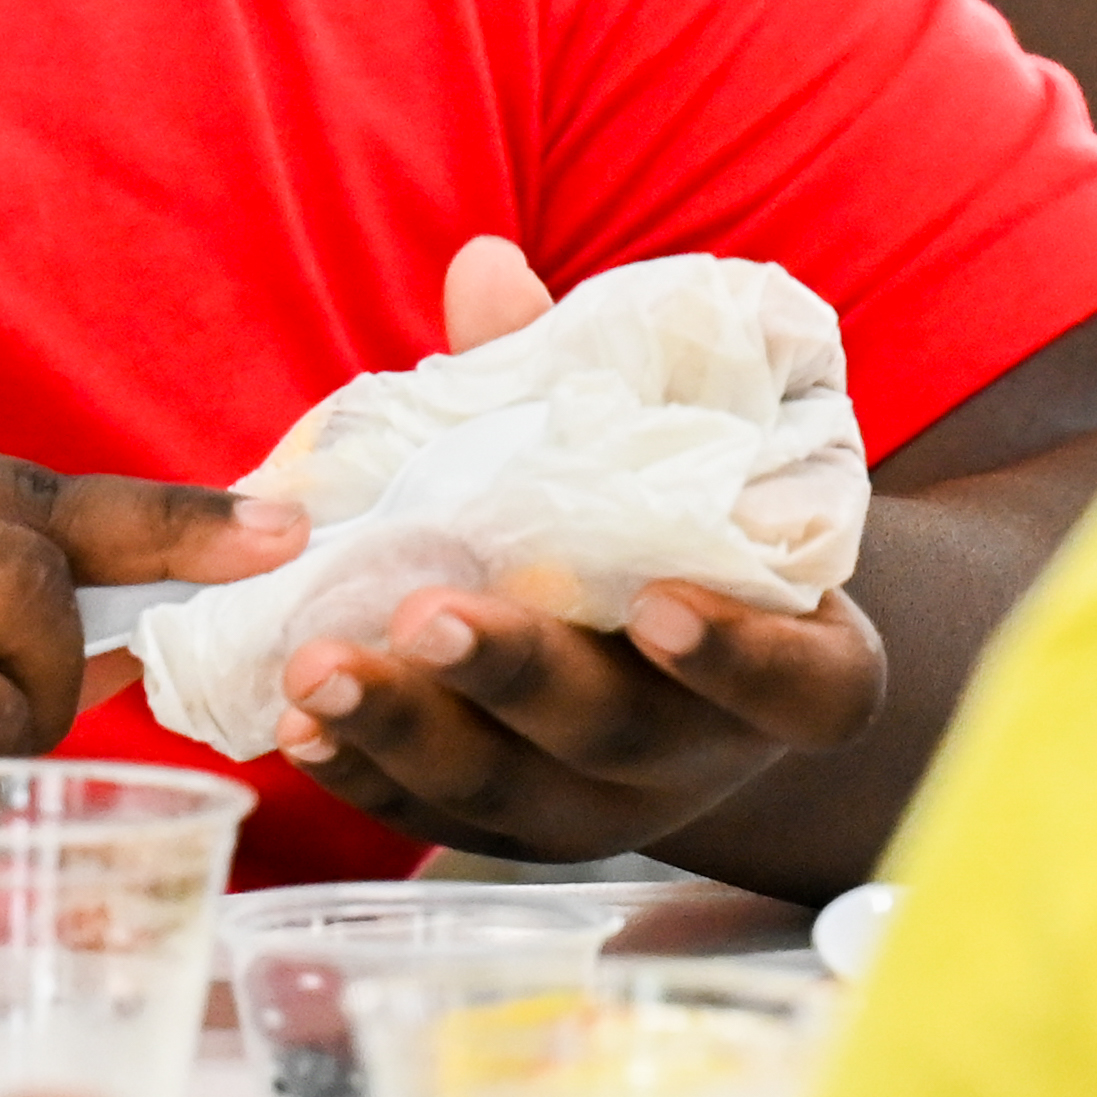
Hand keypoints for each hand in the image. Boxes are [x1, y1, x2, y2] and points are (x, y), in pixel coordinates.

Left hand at [268, 234, 886, 863]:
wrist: (675, 656)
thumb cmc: (673, 527)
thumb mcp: (661, 454)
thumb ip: (575, 370)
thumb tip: (484, 267)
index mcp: (789, 667)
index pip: (801, 687)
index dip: (740, 654)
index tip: (660, 601)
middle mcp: (702, 752)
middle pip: (618, 733)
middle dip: (517, 676)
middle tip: (428, 616)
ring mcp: (602, 806)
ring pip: (509, 791)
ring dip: (407, 731)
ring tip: (317, 669)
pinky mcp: (508, 828)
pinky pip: (432, 817)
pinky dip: (363, 775)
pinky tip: (296, 725)